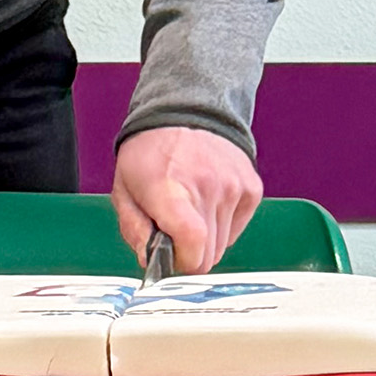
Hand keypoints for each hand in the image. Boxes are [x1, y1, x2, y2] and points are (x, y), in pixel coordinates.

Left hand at [112, 127, 262, 273]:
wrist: (185, 112)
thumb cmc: (150, 155)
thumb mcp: (124, 191)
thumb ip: (134, 231)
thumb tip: (152, 262)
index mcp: (169, 188)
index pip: (193, 243)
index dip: (183, 261)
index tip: (171, 256)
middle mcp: (208, 186)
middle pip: (209, 255)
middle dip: (190, 252)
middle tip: (175, 229)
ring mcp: (234, 186)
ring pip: (223, 245)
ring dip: (206, 237)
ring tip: (191, 208)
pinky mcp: (251, 187)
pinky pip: (237, 228)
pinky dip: (222, 224)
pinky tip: (208, 201)